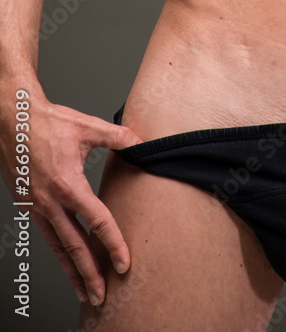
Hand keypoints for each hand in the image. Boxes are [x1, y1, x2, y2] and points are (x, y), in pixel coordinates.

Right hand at [0, 96, 142, 306]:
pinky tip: (67, 262)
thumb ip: (119, 136)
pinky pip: (47, 235)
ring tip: (85, 292)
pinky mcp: (29, 205)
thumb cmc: (48, 122)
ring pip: (58, 247)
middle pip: (75, 246)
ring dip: (72, 271)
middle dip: (90, 274)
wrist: (13, 120)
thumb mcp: (89, 126)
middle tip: (103, 296)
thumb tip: (142, 141)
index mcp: (68, 185)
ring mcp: (37, 207)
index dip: (113, 244)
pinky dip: (58, 253)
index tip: (124, 263)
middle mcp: (51, 202)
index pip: (97, 222)